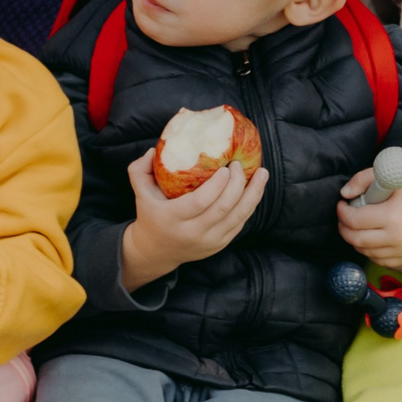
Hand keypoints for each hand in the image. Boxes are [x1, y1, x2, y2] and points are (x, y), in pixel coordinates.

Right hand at [120, 152, 268, 291]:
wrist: (155, 252)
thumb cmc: (150, 215)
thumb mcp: (140, 193)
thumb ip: (140, 169)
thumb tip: (155, 149)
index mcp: (173, 218)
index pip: (201, 202)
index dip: (218, 185)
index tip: (225, 167)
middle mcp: (193, 232)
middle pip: (224, 208)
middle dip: (237, 184)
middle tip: (240, 165)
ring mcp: (209, 241)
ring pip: (238, 217)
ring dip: (253, 193)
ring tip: (262, 173)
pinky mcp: (220, 244)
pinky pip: (241, 223)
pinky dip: (250, 205)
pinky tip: (256, 188)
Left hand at [336, 168, 401, 267]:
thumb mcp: (392, 174)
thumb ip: (364, 179)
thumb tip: (344, 193)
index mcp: (394, 216)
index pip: (355, 220)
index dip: (342, 212)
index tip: (342, 204)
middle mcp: (399, 238)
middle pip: (356, 239)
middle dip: (344, 228)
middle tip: (344, 216)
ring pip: (365, 251)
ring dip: (356, 239)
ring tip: (358, 225)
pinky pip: (378, 260)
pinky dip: (370, 250)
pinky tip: (372, 236)